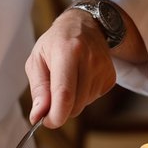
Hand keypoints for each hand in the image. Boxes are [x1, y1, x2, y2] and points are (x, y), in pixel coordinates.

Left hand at [24, 7, 117, 127]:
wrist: (84, 25)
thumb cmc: (55, 43)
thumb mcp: (37, 60)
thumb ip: (38, 89)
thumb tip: (38, 116)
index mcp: (67, 51)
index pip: (65, 94)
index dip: (56, 115)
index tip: (46, 122)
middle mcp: (89, 59)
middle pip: (75, 105)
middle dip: (60, 109)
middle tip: (50, 98)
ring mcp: (103, 68)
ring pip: (84, 104)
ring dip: (72, 101)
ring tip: (67, 79)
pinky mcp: (111, 77)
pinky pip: (93, 99)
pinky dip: (83, 96)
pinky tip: (79, 78)